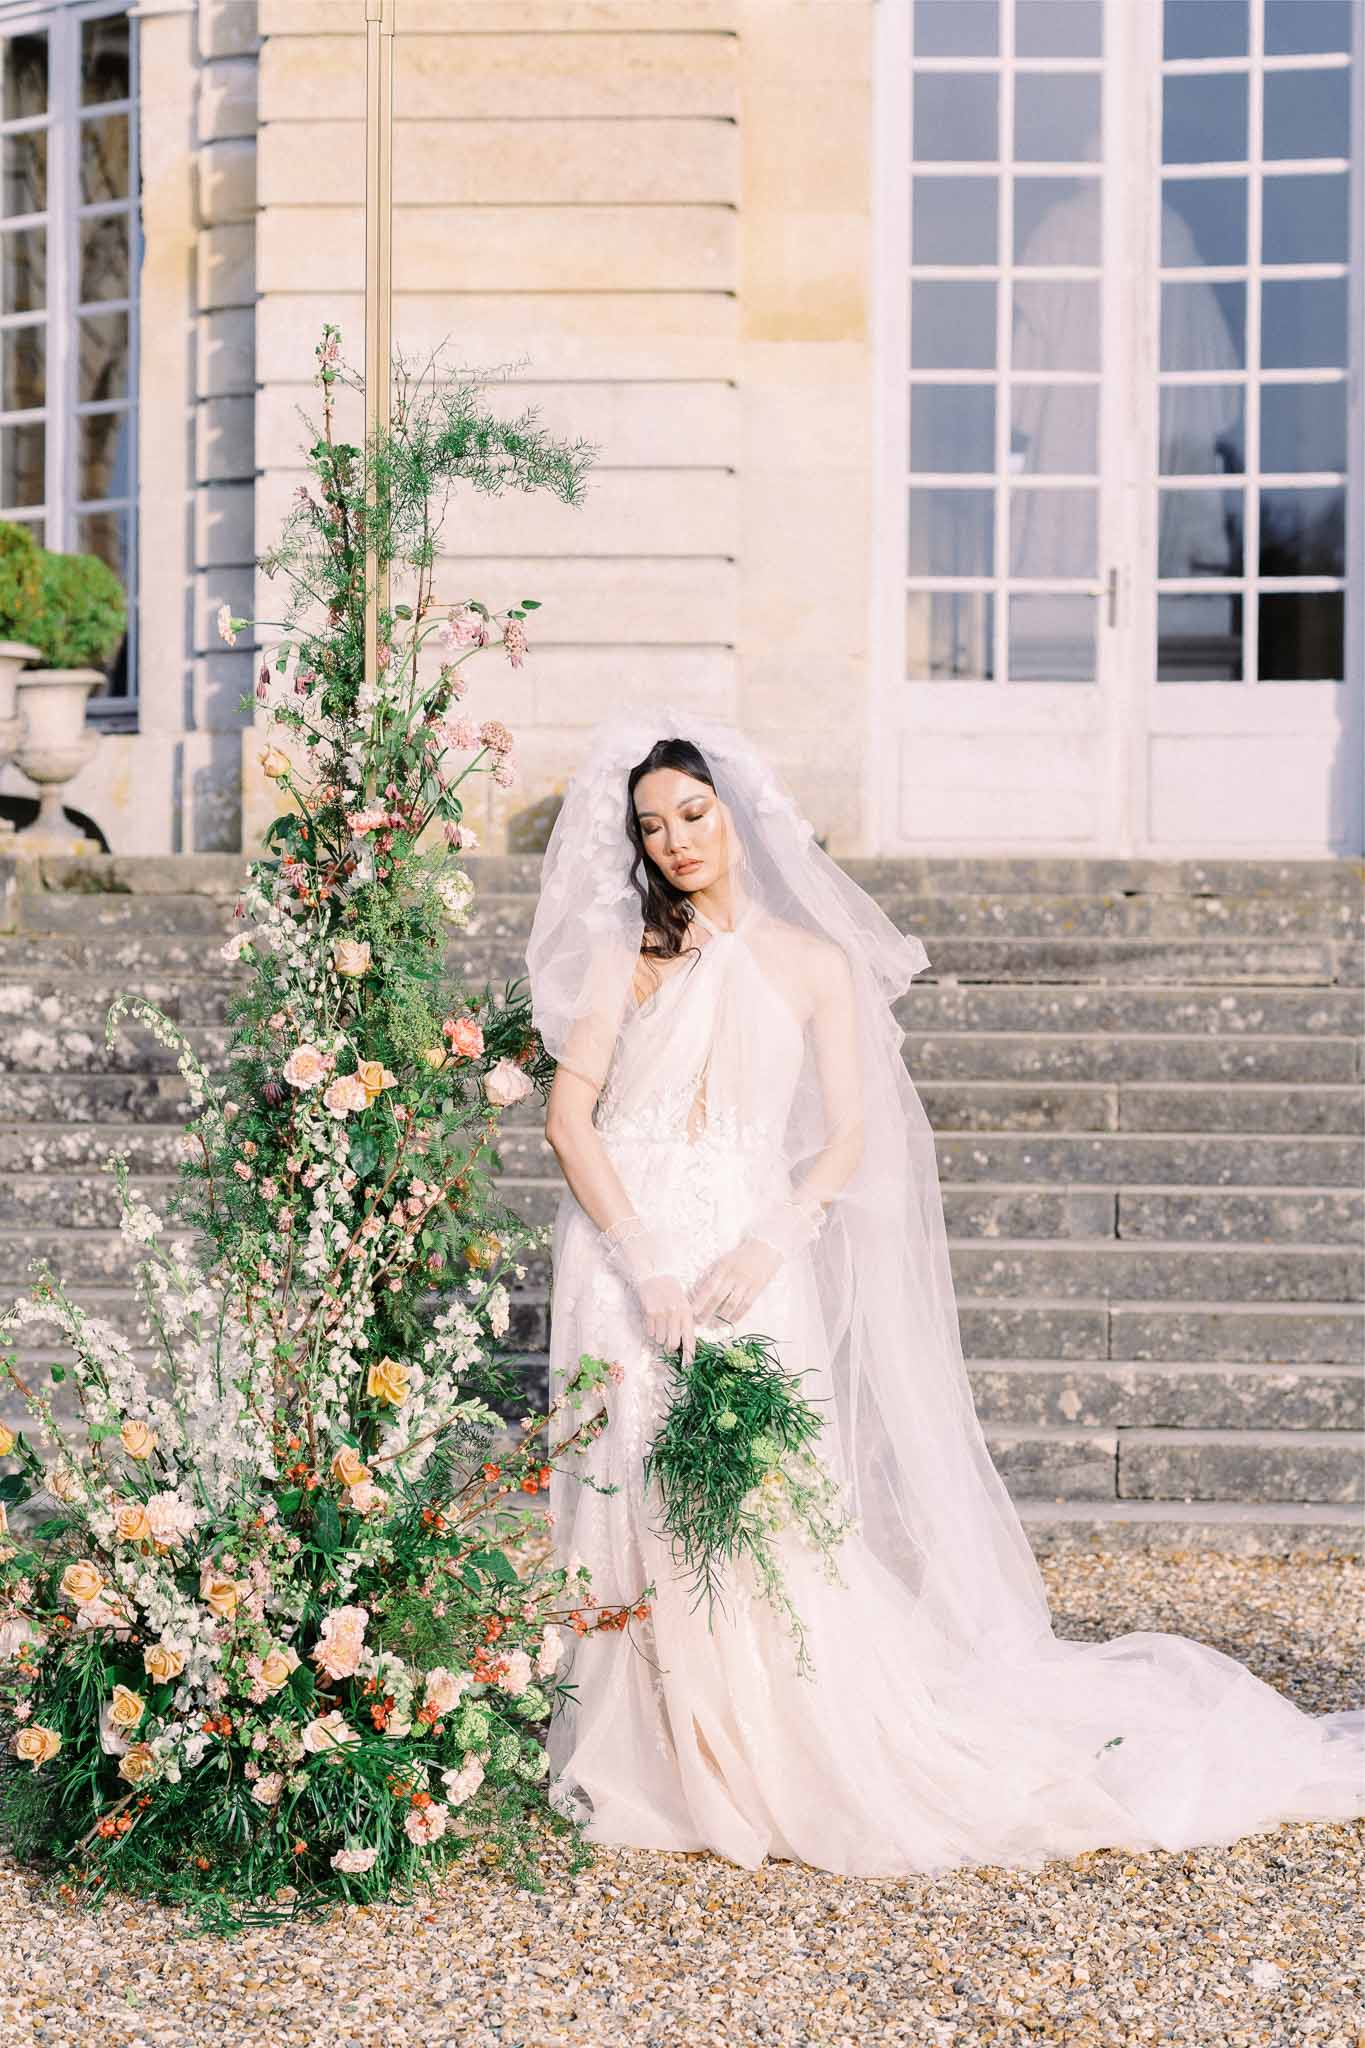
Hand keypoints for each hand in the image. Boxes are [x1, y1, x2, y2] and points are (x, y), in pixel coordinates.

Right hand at [600, 1214, 695, 1362]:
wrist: (653, 1273)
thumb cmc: (670, 1289)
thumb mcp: (683, 1302)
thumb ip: (685, 1321)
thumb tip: (684, 1344)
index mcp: (687, 1311)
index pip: (690, 1337)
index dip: (689, 1353)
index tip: (689, 1365)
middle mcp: (676, 1313)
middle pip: (673, 1343)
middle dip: (670, 1346)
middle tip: (668, 1342)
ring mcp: (662, 1313)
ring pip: (660, 1339)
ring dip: (660, 1337)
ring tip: (660, 1324)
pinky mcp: (649, 1312)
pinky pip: (650, 1332)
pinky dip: (651, 1330)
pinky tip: (653, 1318)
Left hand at [689, 1236, 782, 1327]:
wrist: (765, 1247)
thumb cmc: (741, 1255)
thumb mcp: (724, 1260)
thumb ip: (712, 1273)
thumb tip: (698, 1289)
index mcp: (723, 1267)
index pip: (708, 1286)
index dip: (699, 1300)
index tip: (692, 1311)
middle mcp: (733, 1275)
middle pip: (717, 1297)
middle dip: (707, 1311)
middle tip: (699, 1321)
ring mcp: (746, 1283)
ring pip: (732, 1304)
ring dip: (722, 1317)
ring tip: (714, 1325)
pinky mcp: (757, 1288)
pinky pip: (746, 1305)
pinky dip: (738, 1315)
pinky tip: (731, 1321)